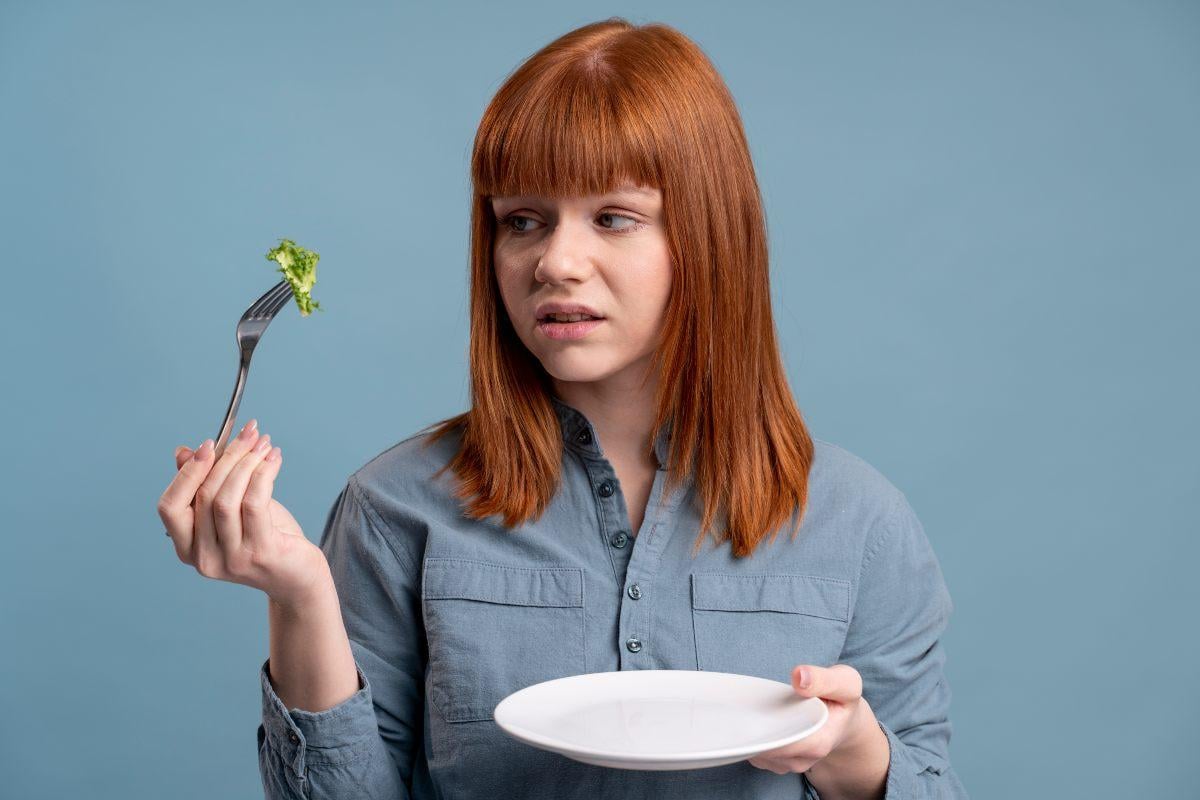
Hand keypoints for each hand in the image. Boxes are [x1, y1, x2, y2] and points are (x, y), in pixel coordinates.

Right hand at [157, 419, 328, 607]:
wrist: (297, 577)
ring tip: (264, 443)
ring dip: (246, 462)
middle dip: (227, 457)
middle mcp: (203, 558)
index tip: (208, 443)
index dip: (187, 472)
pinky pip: (254, 503)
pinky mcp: (260, 553)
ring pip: (226, 498)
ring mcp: (231, 559)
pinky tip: (274, 459)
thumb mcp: (231, 511)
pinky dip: (263, 474)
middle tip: (248, 433)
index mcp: (187, 548)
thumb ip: (205, 485)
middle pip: (203, 496)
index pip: (170, 506)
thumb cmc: (264, 539)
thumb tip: (183, 452)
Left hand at [747, 664, 878, 777]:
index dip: (761, 725)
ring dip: (749, 731)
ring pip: (755, 752)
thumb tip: (799, 677)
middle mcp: (802, 759)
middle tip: (747, 700)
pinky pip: (754, 753)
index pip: (779, 742)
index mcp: (818, 743)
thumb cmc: (842, 700)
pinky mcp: (777, 762)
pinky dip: (750, 736)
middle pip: (762, 747)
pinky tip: (755, 717)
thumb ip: (825, 679)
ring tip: (753, 707)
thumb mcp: (846, 682)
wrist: (844, 722)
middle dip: (751, 725)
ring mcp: (788, 764)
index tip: (751, 704)